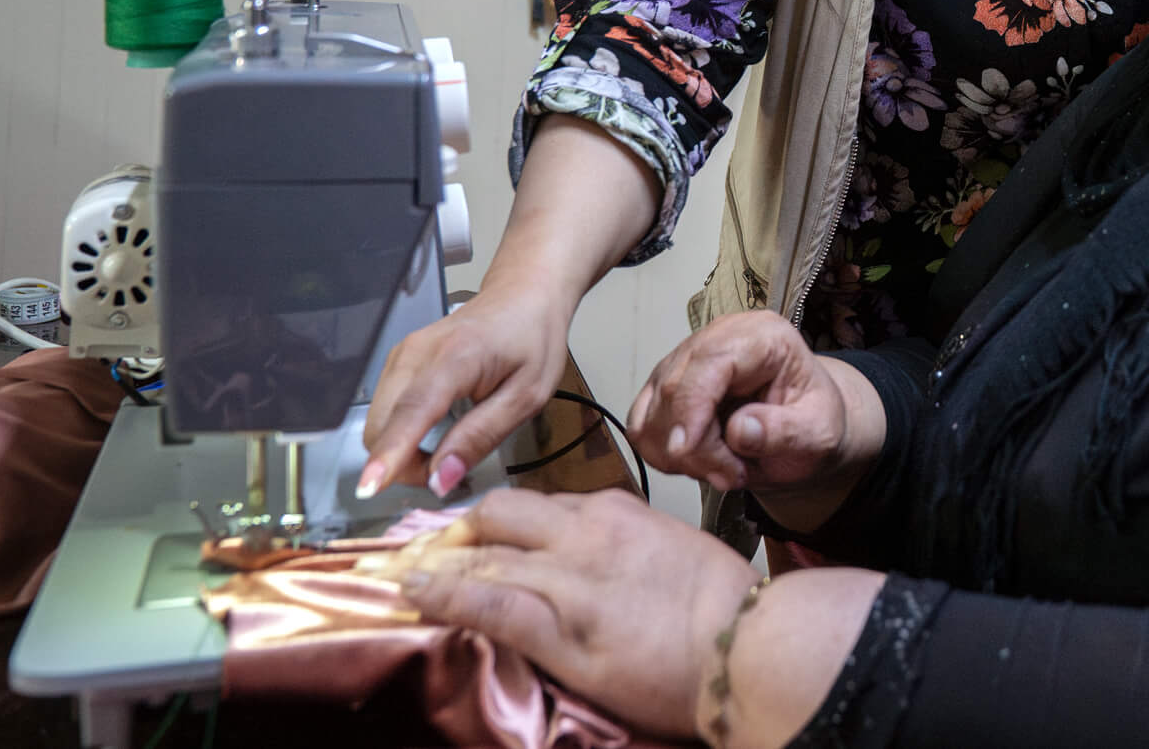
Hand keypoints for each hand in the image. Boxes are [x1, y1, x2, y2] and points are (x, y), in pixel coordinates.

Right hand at [361, 281, 570, 498]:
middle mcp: (416, 353)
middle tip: (448, 471)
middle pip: (380, 426)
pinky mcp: (397, 361)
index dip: (389, 454)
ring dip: (400, 451)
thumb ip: (481, 437)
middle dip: (403, 464)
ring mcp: (401, 355)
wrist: (523, 296)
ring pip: (377, 423)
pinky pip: (384, 411)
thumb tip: (441, 479)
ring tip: (446, 449)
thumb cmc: (531, 339)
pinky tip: (433, 432)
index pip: (412, 411)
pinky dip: (400, 433)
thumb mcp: (526, 396)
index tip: (369, 486)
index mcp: (455, 357)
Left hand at [377, 489, 753, 741]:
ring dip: (435, 565)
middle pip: (501, 514)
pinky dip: (444, 593)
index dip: (503, 523)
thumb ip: (632, 550)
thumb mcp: (677, 555)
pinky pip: (486, 600)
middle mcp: (586, 532)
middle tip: (426, 552)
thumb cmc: (727, 609)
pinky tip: (414, 592)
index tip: (480, 536)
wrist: (748, 644)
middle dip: (457, 530)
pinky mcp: (559, 627)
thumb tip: (606, 570)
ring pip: (483, 554)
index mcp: (616, 514)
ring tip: (400, 575)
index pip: (543, 505)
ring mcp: (569, 577)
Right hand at [626, 311, 881, 529]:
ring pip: (652, 411)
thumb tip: (740, 431)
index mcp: (762, 335)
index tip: (685, 452)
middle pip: (674, 388)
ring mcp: (686, 360)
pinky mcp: (664, 386)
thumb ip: (784, 431)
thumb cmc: (813, 423)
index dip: (690, 408)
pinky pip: (642, 425)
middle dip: (694, 446)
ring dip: (680, 455)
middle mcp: (717, 337)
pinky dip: (662, 454)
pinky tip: (701, 462)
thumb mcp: (818, 433)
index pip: (710, 362)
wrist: (804, 429)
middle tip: (732, 477)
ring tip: (726, 469)